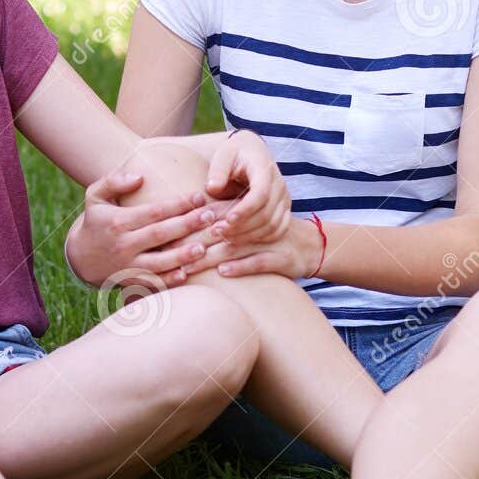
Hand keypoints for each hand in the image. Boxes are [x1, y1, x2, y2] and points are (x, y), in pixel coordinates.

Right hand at [66, 171, 223, 288]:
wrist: (80, 258)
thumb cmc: (96, 221)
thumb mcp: (95, 196)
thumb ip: (113, 181)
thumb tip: (140, 177)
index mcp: (118, 221)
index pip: (153, 212)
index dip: (177, 204)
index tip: (199, 197)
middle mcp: (124, 244)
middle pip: (160, 234)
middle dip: (187, 225)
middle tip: (211, 217)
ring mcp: (127, 266)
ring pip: (159, 262)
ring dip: (182, 256)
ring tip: (203, 248)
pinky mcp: (131, 281)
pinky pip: (152, 283)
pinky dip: (168, 281)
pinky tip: (186, 274)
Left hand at [178, 214, 321, 279]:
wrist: (311, 244)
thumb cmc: (267, 232)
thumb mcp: (246, 217)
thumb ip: (218, 215)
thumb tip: (182, 220)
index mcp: (247, 206)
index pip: (214, 211)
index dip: (190, 221)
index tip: (167, 232)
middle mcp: (259, 219)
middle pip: (221, 229)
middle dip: (194, 241)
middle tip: (169, 252)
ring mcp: (272, 239)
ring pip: (238, 245)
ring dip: (212, 255)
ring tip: (190, 264)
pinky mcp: (283, 257)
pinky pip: (261, 260)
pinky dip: (241, 266)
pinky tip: (223, 272)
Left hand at [201, 130, 291, 246]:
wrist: (251, 153)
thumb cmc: (234, 154)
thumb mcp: (223, 155)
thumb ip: (218, 170)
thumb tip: (213, 187)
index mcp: (265, 169)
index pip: (261, 194)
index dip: (245, 210)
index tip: (227, 219)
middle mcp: (279, 185)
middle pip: (267, 214)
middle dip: (242, 227)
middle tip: (218, 231)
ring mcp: (284, 199)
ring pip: (273, 226)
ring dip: (249, 235)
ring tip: (225, 237)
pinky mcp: (283, 210)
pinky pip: (278, 230)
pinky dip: (260, 239)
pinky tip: (240, 240)